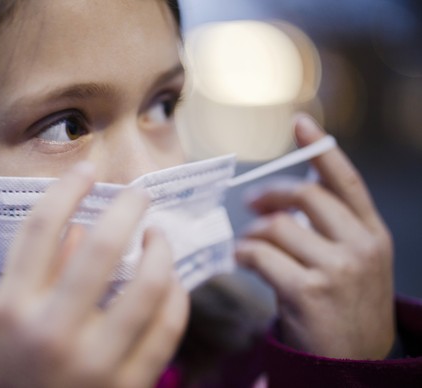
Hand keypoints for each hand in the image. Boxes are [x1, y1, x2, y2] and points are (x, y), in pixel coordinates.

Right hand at [0, 163, 188, 387]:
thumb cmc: (10, 371)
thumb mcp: (3, 320)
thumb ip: (37, 270)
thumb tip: (83, 226)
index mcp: (13, 310)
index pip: (40, 230)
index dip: (67, 190)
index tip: (88, 171)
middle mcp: (54, 333)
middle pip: (100, 248)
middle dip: (128, 209)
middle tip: (139, 195)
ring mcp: (97, 363)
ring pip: (148, 287)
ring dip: (161, 250)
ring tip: (159, 237)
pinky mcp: (130, 385)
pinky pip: (169, 328)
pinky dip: (176, 295)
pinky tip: (171, 280)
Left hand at [235, 115, 394, 359]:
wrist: (355, 363)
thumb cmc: (346, 307)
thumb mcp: (355, 262)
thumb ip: (331, 227)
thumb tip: (290, 194)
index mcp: (373, 234)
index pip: (346, 181)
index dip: (320, 149)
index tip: (299, 122)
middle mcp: (361, 247)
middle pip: (305, 196)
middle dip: (270, 195)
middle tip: (250, 204)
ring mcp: (337, 270)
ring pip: (277, 226)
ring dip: (253, 232)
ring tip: (248, 244)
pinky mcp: (308, 292)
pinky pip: (261, 254)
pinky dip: (244, 253)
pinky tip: (242, 260)